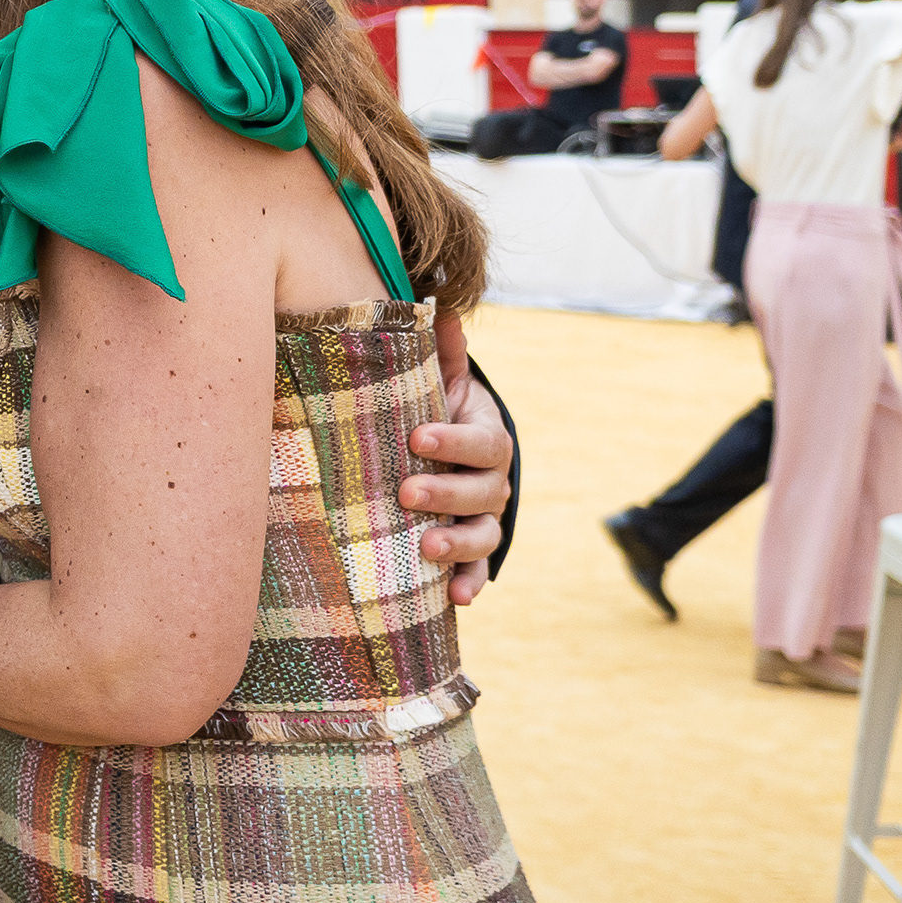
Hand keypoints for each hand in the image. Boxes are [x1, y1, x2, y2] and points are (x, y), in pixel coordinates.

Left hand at [406, 312, 509, 606]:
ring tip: (425, 547)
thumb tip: (436, 303)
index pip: (482, 440)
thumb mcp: (437, 384)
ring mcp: (484, 519)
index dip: (454, 440)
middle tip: (408, 492)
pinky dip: (469, 584)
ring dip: (459, 544)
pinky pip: (478, 572)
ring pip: (485, 534)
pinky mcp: (470, 553)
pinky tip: (455, 599)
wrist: (446, 456)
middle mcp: (494, 481)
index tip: (416, 436)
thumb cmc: (433, 413)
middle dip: (447, 492)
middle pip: (485, 491)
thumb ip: (439, 352)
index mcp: (485, 437)